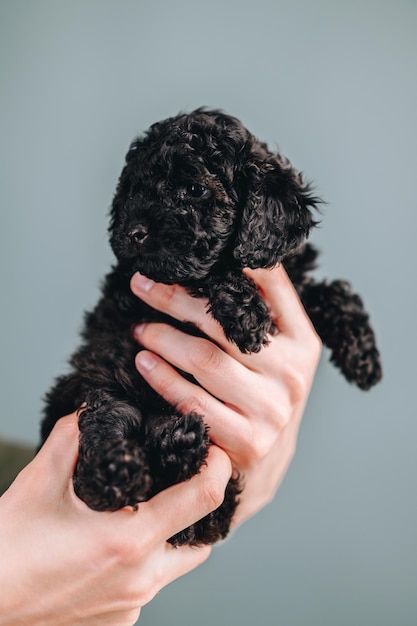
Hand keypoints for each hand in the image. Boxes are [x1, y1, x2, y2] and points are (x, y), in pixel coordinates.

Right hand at [0, 414, 230, 625]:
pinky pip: (149, 587)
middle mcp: (139, 578)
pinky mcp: (119, 621)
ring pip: (176, 567)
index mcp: (129, 540)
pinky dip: (145, 563)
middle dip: (198, 511)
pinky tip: (118, 548)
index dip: (217, 469)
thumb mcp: (40, 480)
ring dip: (172, 538)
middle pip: (202, 542)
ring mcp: (131, 605)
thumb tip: (94, 409)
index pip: (202, 499)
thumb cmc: (11, 544)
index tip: (213, 451)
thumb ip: (72, 436)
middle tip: (180, 484)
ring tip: (146, 514)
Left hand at [131, 265, 320, 525]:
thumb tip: (225, 259)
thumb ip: (260, 311)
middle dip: (175, 299)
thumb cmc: (261, 396)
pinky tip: (144, 363)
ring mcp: (271, 409)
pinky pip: (192, 401)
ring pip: (204, 359)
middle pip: (224, 322)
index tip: (185, 255)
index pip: (271, 286)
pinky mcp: (245, 440)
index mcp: (302, 341)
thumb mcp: (275, 353)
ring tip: (139, 328)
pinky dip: (162, 378)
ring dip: (162, 337)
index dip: (226, 264)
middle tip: (143, 285)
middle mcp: (292, 373)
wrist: (264, 466)